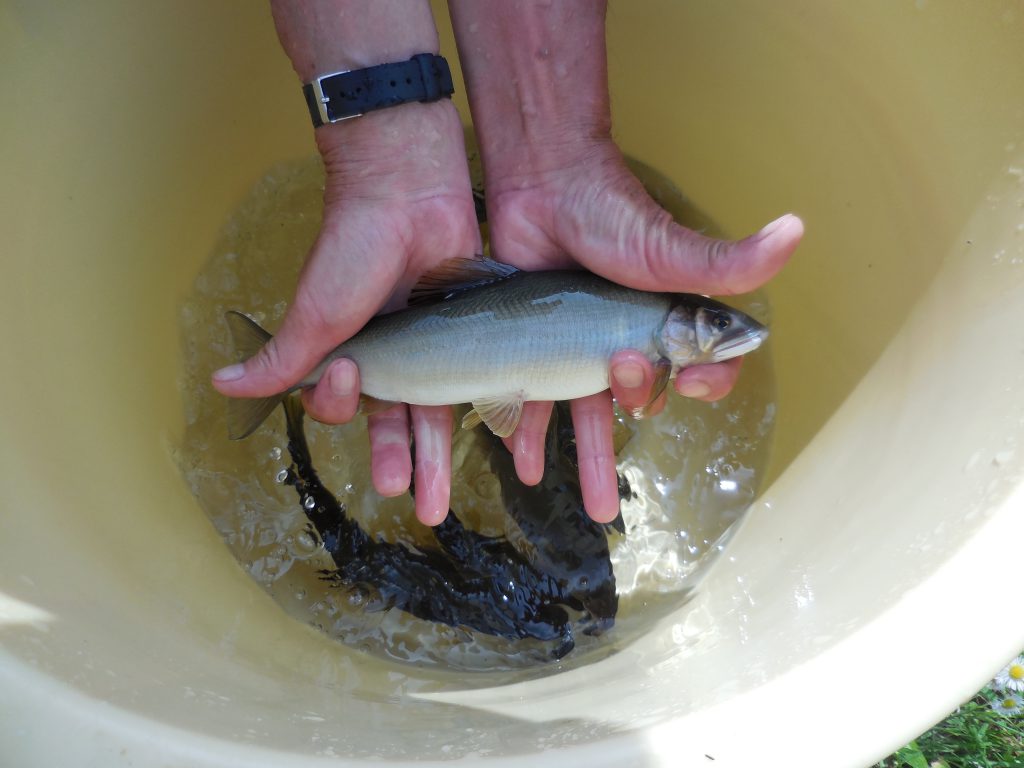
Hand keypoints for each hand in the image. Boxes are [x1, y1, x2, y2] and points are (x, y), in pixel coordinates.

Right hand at [212, 100, 481, 525]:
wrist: (408, 191)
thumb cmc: (352, 249)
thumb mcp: (316, 313)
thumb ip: (280, 359)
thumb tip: (221, 387)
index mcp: (349, 352)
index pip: (344, 402)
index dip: (342, 404)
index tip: (347, 378)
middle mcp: (392, 355)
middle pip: (397, 423)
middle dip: (406, 465)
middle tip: (423, 510)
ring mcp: (434, 345)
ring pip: (439, 411)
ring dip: (440, 457)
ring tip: (445, 501)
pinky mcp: (472, 331)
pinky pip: (481, 378)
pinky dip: (490, 408)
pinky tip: (507, 441)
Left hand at [449, 0, 803, 521]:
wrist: (538, 184)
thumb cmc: (606, 211)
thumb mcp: (664, 246)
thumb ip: (723, 260)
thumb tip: (796, 230)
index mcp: (668, 321)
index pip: (703, 368)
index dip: (706, 383)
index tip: (692, 381)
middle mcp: (628, 339)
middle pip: (642, 395)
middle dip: (639, 403)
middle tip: (620, 376)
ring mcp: (580, 348)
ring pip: (589, 416)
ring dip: (593, 464)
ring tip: (597, 508)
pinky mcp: (536, 349)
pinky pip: (535, 402)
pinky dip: (530, 435)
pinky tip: (523, 467)